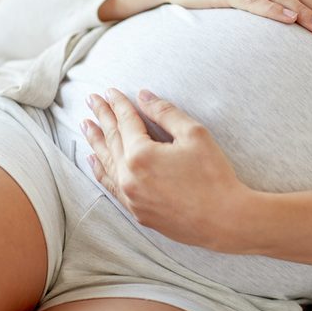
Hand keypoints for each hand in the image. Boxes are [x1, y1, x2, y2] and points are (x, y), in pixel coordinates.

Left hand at [80, 88, 253, 250]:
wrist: (225, 220)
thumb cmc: (213, 175)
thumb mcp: (194, 134)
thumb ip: (165, 113)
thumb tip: (143, 97)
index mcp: (141, 154)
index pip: (125, 121)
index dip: (118, 103)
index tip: (109, 90)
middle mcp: (129, 177)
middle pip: (111, 139)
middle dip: (102, 117)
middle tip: (91, 99)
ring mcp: (131, 197)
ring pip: (106, 163)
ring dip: (96, 141)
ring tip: (86, 125)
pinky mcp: (138, 212)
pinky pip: (111, 186)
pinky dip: (101, 170)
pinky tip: (94, 160)